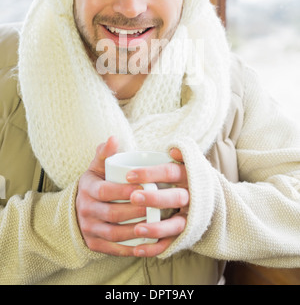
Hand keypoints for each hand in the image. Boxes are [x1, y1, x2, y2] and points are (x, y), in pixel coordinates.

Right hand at [76, 136, 146, 255]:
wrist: (77, 209)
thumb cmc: (96, 183)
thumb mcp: (97, 167)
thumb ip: (105, 153)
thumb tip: (113, 138)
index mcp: (87, 189)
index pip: (105, 191)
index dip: (124, 190)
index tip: (144, 187)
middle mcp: (86, 210)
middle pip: (112, 213)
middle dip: (134, 211)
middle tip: (155, 206)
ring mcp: (89, 229)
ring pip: (114, 234)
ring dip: (134, 231)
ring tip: (153, 225)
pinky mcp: (94, 244)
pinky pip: (112, 249)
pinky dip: (129, 249)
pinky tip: (145, 245)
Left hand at [128, 148, 188, 256]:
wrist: (209, 199)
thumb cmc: (186, 178)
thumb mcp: (185, 163)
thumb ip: (176, 154)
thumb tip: (171, 149)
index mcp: (189, 175)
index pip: (171, 171)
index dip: (151, 173)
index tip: (129, 175)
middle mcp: (193, 196)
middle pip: (176, 197)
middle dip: (154, 198)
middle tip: (133, 197)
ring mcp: (191, 217)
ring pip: (177, 224)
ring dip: (157, 228)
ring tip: (136, 229)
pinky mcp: (187, 234)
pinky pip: (172, 244)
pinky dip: (155, 248)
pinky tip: (138, 249)